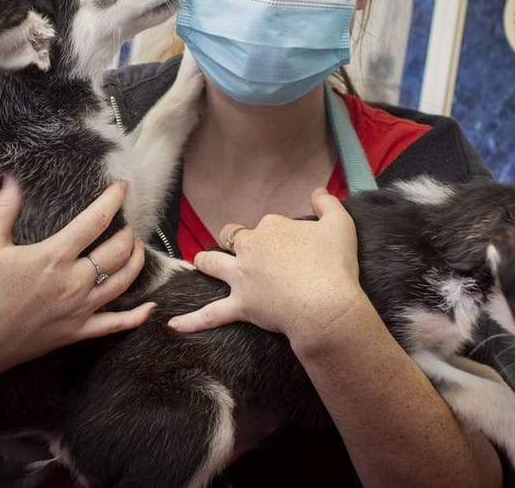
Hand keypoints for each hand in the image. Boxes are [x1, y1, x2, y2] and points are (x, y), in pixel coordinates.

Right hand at [0, 176, 153, 373]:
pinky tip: (150, 305)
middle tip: (126, 223)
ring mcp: (80, 309)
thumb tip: (11, 179)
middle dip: (129, 231)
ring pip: (124, 281)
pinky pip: (117, 324)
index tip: (122, 187)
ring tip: (135, 247)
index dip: (114, 199)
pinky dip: (137, 315)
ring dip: (136, 260)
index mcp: (54, 256)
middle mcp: (74, 282)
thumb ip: (4, 210)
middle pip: (119, 250)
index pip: (96, 220)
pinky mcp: (78, 331)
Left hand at [168, 189, 361, 346]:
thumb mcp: (340, 226)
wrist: (325, 305)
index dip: (278, 234)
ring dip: (205, 261)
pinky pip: (210, 314)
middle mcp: (251, 248)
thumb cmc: (335, 266)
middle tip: (244, 249)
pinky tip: (173, 325)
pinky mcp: (240, 305)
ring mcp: (242, 277)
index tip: (292, 246)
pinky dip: (191, 321)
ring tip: (199, 261)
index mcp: (272, 227)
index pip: (268, 224)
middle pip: (234, 237)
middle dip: (234, 240)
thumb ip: (328, 204)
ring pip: (213, 264)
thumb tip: (318, 190)